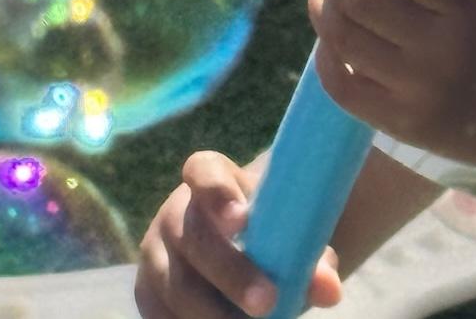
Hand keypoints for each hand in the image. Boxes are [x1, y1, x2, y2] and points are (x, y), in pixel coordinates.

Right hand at [135, 150, 341, 317]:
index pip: (203, 171)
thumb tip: (329, 289)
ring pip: (177, 286)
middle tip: (268, 302)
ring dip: (215, 314)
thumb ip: (314, 258)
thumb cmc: (274, 232)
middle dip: (231, 273)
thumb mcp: (294, 234)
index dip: (217, 193)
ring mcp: (155, 254)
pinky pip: (162, 316)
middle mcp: (174, 212)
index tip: (242, 220)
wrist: (244, 250)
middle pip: (194, 239)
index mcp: (209, 177)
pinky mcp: (147, 293)